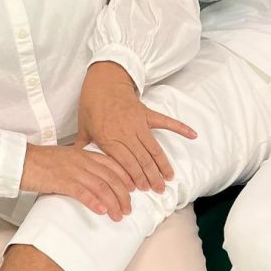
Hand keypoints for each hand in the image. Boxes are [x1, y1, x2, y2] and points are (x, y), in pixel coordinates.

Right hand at [20, 142, 133, 220]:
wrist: (20, 161)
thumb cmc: (40, 161)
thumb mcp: (65, 159)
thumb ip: (80, 166)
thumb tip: (91, 180)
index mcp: (83, 154)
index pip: (112, 164)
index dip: (125, 177)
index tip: (133, 190)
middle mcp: (82, 160)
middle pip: (111, 177)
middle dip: (123, 195)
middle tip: (128, 209)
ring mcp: (73, 170)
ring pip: (102, 186)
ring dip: (113, 203)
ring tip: (118, 215)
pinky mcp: (62, 181)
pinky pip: (83, 192)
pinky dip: (95, 202)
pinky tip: (102, 211)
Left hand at [76, 62, 196, 191]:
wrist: (103, 81)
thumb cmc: (91, 104)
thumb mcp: (83, 127)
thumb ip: (83, 147)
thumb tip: (78, 163)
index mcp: (110, 138)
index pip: (126, 163)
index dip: (135, 177)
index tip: (142, 189)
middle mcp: (126, 132)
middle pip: (142, 159)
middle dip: (151, 177)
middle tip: (159, 190)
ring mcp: (139, 123)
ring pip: (154, 148)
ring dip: (162, 164)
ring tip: (169, 178)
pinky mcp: (147, 113)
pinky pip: (166, 122)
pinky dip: (180, 128)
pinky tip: (192, 135)